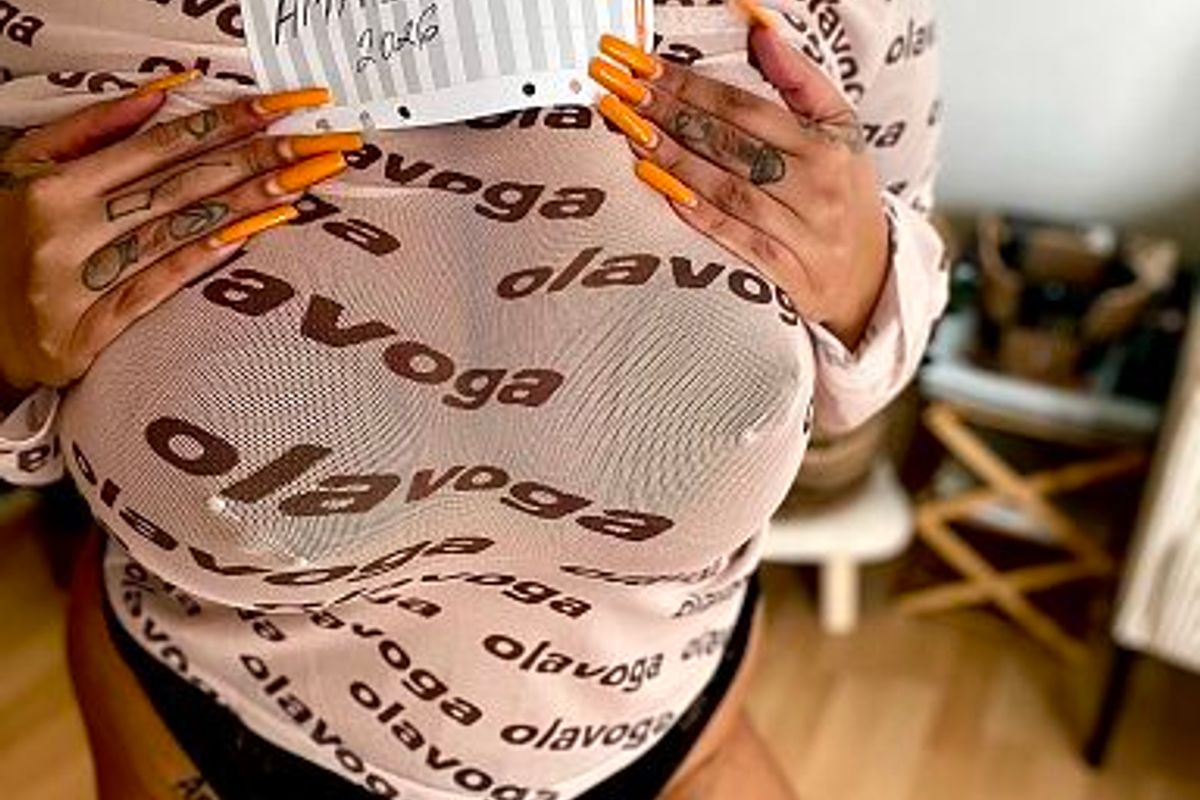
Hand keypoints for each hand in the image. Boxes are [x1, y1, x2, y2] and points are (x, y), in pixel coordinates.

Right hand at [0, 76, 354, 390]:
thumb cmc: (10, 238)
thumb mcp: (29, 168)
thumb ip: (95, 128)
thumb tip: (165, 91)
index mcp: (55, 184)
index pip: (161, 145)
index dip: (226, 123)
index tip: (282, 107)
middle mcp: (68, 229)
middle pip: (182, 186)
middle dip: (258, 159)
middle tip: (317, 143)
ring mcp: (79, 282)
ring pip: (179, 232)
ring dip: (250, 203)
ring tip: (304, 180)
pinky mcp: (90, 330)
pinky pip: (159, 286)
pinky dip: (208, 257)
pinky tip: (255, 232)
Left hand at [591, 27, 889, 348]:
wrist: (869, 274)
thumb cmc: (843, 193)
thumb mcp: (840, 131)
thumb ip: (802, 81)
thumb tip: (762, 35)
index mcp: (828, 147)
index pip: (747, 108)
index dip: (693, 87)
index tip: (649, 70)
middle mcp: (818, 190)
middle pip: (731, 145)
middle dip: (673, 116)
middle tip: (628, 96)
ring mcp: (804, 235)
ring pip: (727, 190)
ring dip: (675, 161)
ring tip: (635, 135)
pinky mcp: (790, 276)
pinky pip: (736, 240)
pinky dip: (698, 214)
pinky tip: (664, 190)